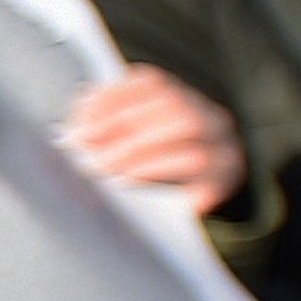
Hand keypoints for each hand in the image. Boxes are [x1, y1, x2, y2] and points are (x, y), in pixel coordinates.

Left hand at [66, 65, 241, 209]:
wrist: (193, 218)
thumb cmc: (159, 178)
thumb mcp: (135, 148)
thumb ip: (111, 131)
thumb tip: (76, 125)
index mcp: (186, 102)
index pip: (152, 82)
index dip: (113, 95)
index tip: (81, 116)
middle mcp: (210, 117)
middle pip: (171, 102)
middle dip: (120, 120)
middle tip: (85, 142)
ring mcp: (223, 144)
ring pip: (187, 126)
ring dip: (136, 145)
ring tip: (102, 164)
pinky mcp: (224, 176)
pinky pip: (198, 163)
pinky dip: (157, 167)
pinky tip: (127, 180)